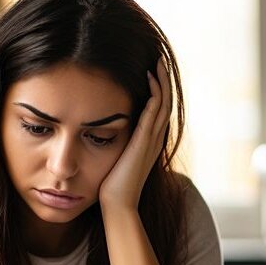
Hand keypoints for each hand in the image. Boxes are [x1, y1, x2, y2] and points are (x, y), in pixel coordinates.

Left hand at [98, 55, 172, 211]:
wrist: (117, 205)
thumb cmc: (112, 186)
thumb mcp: (115, 158)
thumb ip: (114, 144)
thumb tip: (100, 134)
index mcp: (149, 141)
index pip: (158, 109)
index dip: (158, 89)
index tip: (150, 70)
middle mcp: (155, 139)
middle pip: (165, 102)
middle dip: (163, 80)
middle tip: (158, 58)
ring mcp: (151, 141)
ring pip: (163, 104)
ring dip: (161, 82)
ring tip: (156, 62)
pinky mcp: (144, 144)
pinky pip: (153, 114)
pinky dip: (153, 96)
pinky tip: (149, 80)